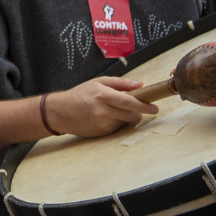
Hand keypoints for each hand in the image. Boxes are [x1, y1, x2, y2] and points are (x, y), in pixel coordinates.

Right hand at [43, 78, 157, 138]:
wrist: (60, 112)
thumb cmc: (80, 94)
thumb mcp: (98, 82)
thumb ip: (120, 83)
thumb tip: (140, 85)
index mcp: (103, 95)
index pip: (129, 102)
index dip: (144, 105)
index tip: (155, 107)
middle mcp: (103, 111)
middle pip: (132, 114)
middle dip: (139, 112)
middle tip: (142, 108)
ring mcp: (102, 124)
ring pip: (126, 121)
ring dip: (127, 116)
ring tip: (115, 110)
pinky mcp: (101, 133)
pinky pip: (117, 127)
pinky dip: (117, 122)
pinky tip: (106, 117)